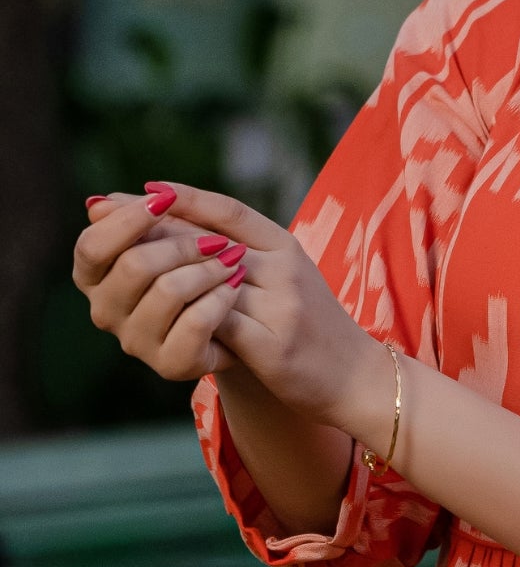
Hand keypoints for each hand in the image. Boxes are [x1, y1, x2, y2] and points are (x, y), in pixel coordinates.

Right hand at [73, 186, 245, 381]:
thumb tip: (99, 203)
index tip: (166, 200)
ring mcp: (135, 342)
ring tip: (234, 262)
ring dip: (209, 269)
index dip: (128, 220)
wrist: (246, 322)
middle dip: (182, 244)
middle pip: (134, 265)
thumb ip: (142, 216)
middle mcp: (106, 312)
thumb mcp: (178, 232)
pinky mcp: (170, 364)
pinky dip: (221, 297)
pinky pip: (196, 321)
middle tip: (217, 241)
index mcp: (96, 277)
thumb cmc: (203, 266)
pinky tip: (235, 287)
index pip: (92, 246)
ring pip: (168, 291)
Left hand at [74, 183, 388, 430]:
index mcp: (287, 247)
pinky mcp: (273, 345)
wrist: (357, 377)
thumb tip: (183, 227)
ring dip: (163, 277)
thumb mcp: (285, 278)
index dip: (184, 197)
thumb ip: (242, 253)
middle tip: (115, 223)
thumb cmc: (312, 327)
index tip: (145, 189)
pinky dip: (186, 318)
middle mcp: (285, 269)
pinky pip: (215, 324)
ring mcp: (281, 306)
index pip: (229, 210)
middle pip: (207, 242)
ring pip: (205, 282)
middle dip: (156, 232)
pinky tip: (158, 317)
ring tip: (124, 270)